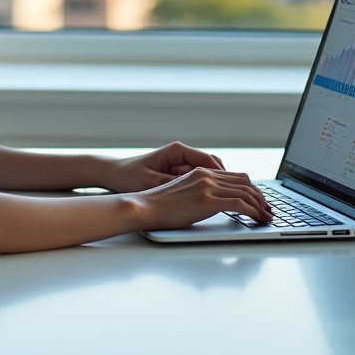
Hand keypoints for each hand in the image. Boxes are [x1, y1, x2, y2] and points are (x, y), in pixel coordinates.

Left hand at [104, 142, 225, 192]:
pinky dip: (208, 189)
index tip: (236, 190)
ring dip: (219, 186)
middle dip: (228, 182)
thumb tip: (197, 192)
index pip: (210, 161)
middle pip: (215, 166)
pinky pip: (200, 179)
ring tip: (230, 202)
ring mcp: (181, 163)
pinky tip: (213, 203)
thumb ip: (175, 184)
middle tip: (241, 198)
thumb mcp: (152, 182)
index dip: (225, 177)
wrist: (113, 174)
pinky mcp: (177, 172)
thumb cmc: (129, 176)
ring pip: (210, 173)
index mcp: (178, 151)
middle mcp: (182, 154)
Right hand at [133, 167, 273, 230]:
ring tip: (266, 218)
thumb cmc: (159, 205)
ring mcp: (207, 186)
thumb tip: (217, 204)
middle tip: (268, 211)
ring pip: (246, 192)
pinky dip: (253, 212)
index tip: (259, 202)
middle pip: (245, 182)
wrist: (144, 206)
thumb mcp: (183, 192)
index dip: (252, 189)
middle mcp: (206, 175)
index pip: (236, 176)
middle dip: (261, 197)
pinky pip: (239, 204)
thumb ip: (200, 192)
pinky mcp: (206, 200)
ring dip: (261, 206)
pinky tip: (257, 219)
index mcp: (201, 172)